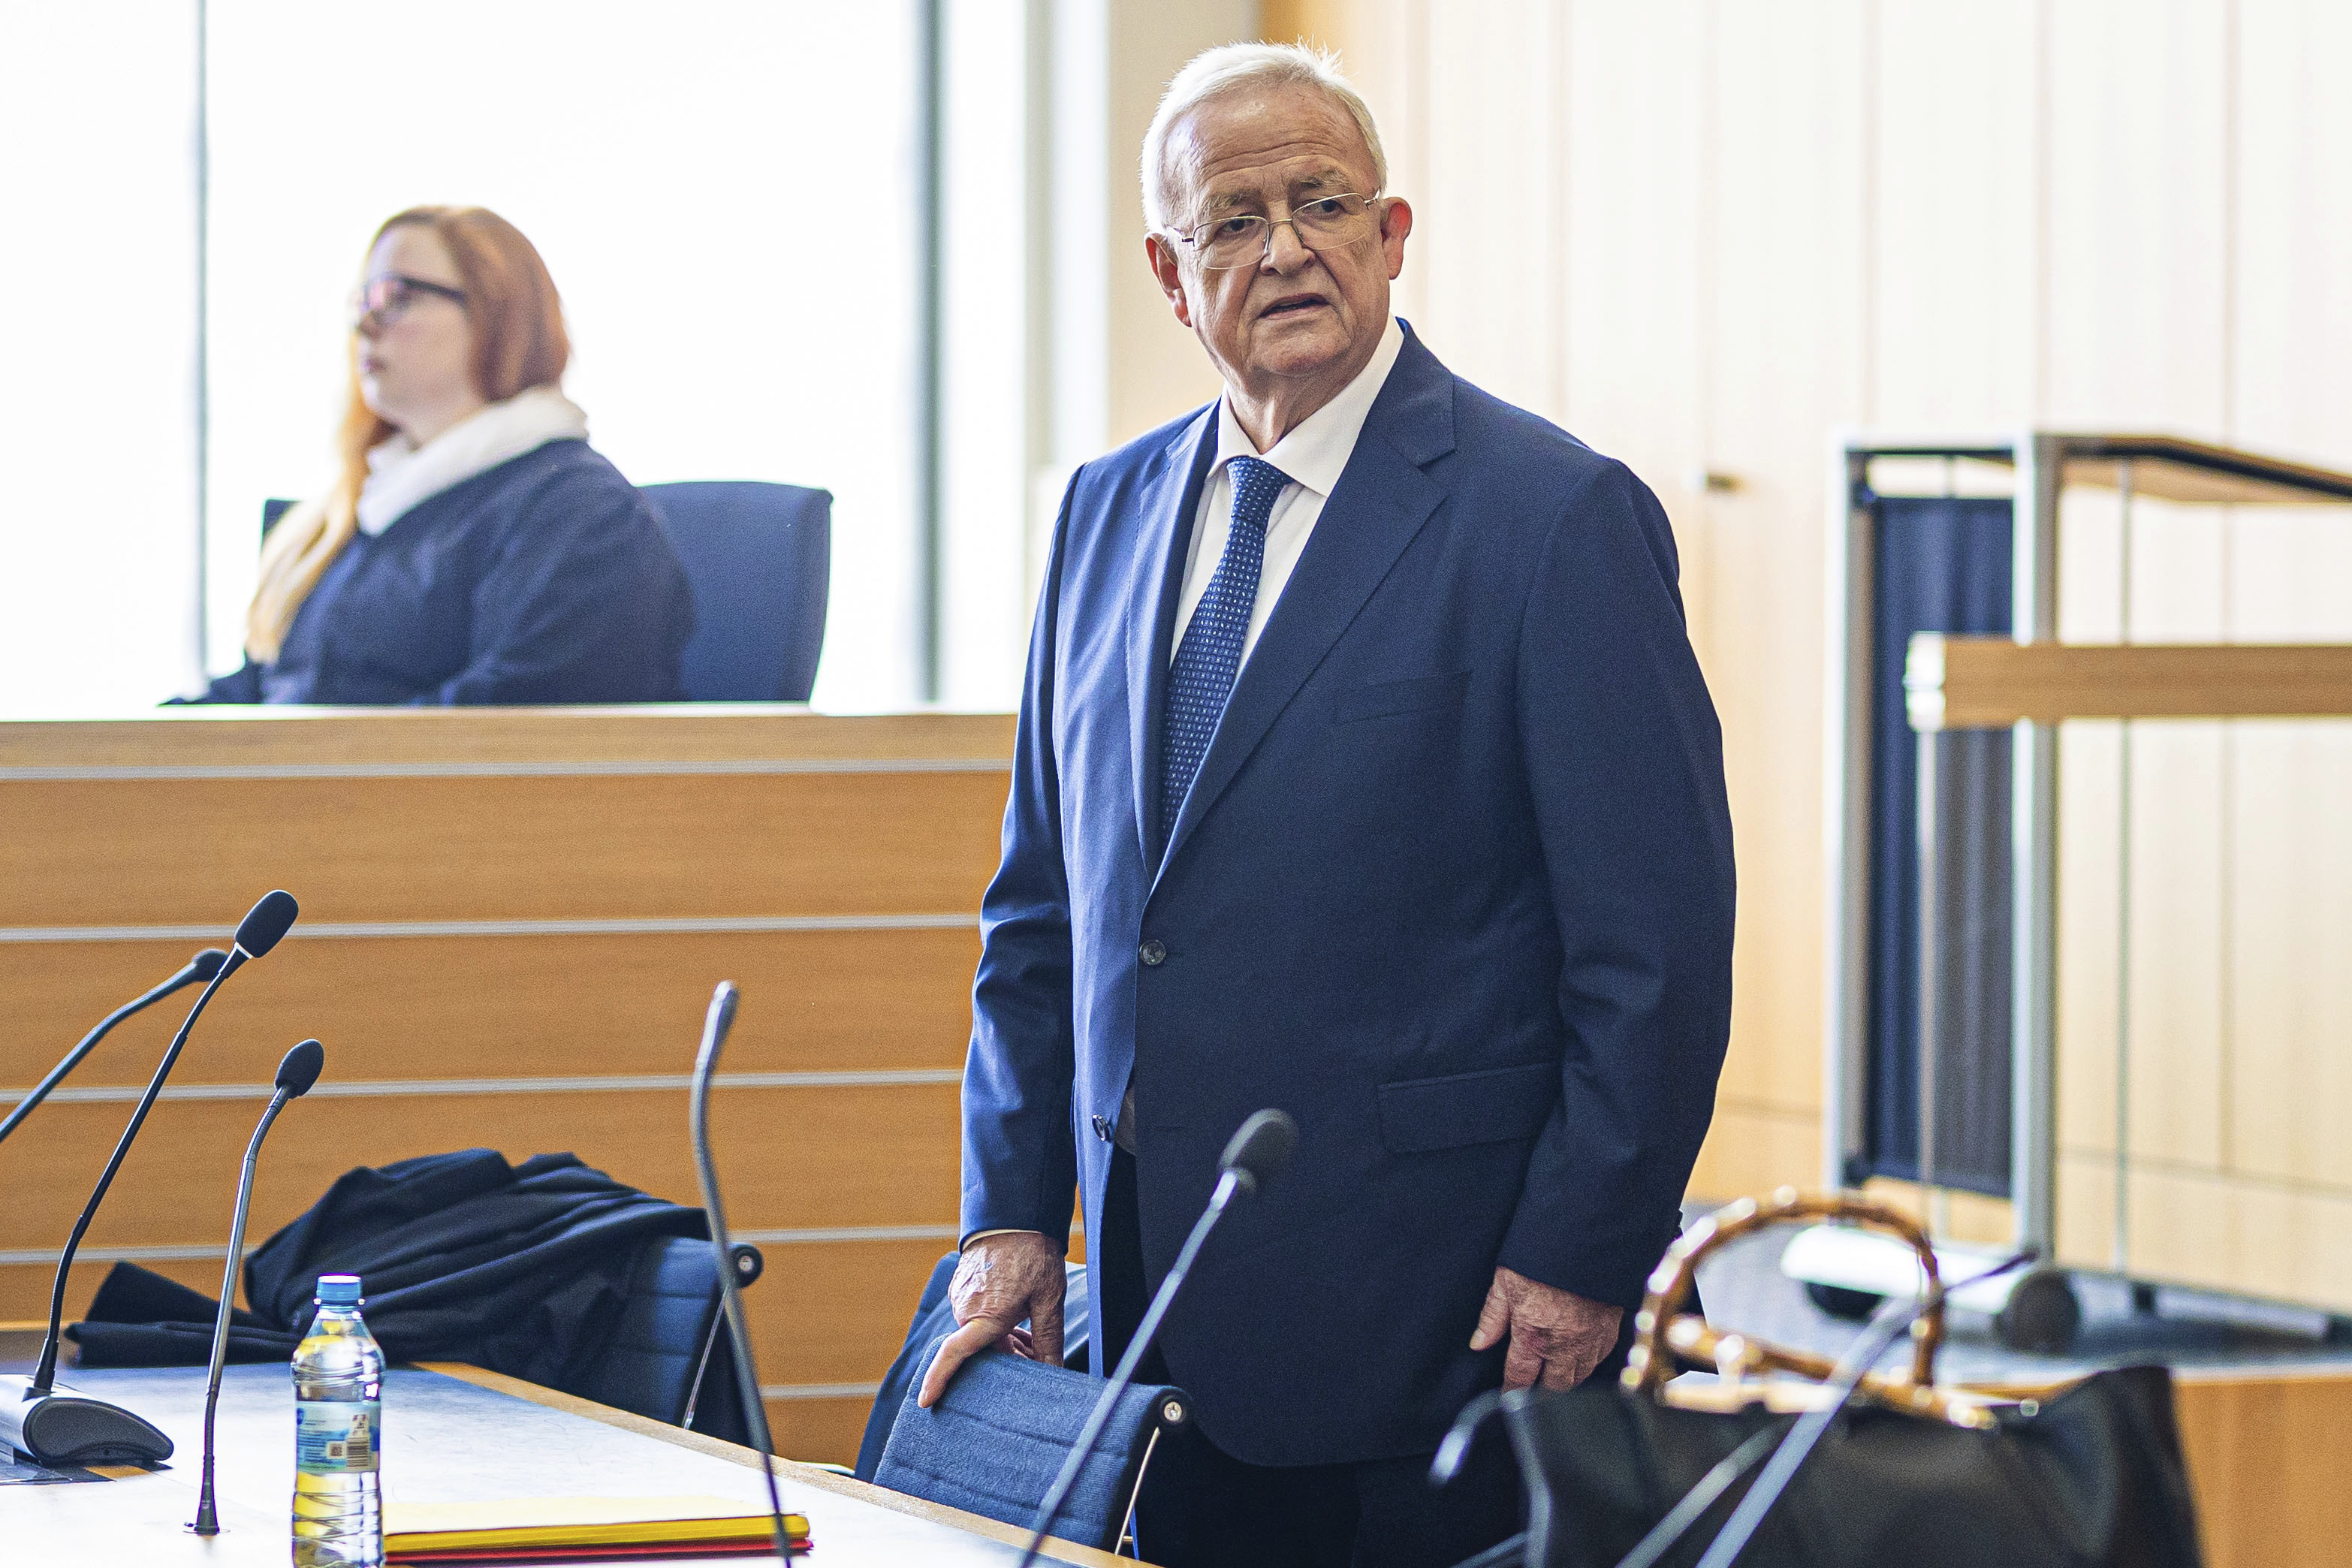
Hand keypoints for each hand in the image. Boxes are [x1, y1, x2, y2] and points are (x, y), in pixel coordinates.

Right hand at [915, 1231, 1066, 1407]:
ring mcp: (960, 1296)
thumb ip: (1048, 1340)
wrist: (1015, 1215)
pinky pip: (975, 1315)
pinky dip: (994, 1323)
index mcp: (986, 1316)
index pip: (956, 1355)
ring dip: (1003, 1340)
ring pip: (980, 1333)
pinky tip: (1017, 1319)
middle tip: (1036, 1356)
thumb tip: (1053, 1373)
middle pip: (981, 1349)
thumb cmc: (1034, 1257)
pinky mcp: (961, 1287)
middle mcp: (965, 1309)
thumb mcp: (1050, 1300)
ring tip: (1031, 1335)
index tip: (925, 1402)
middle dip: (1007, 1358)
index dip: (939, 1380)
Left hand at [1469, 1265, 1624, 1391]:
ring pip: (1579, 1378)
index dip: (1512, 1391)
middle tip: (1534, 1388)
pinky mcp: (1610, 1331)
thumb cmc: (1542, 1257)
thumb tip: (1478, 1343)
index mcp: (1532, 1335)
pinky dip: (1588, 1364)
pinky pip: (1600, 1361)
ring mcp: (1590, 1341)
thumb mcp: (1506, 1282)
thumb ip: (1492, 1317)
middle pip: (1554, 1387)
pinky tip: (1579, 1356)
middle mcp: (1563, 1346)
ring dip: (1566, 1379)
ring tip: (1555, 1374)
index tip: (1509, 1398)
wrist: (1586, 1240)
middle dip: (1542, 1391)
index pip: (1519, 1378)